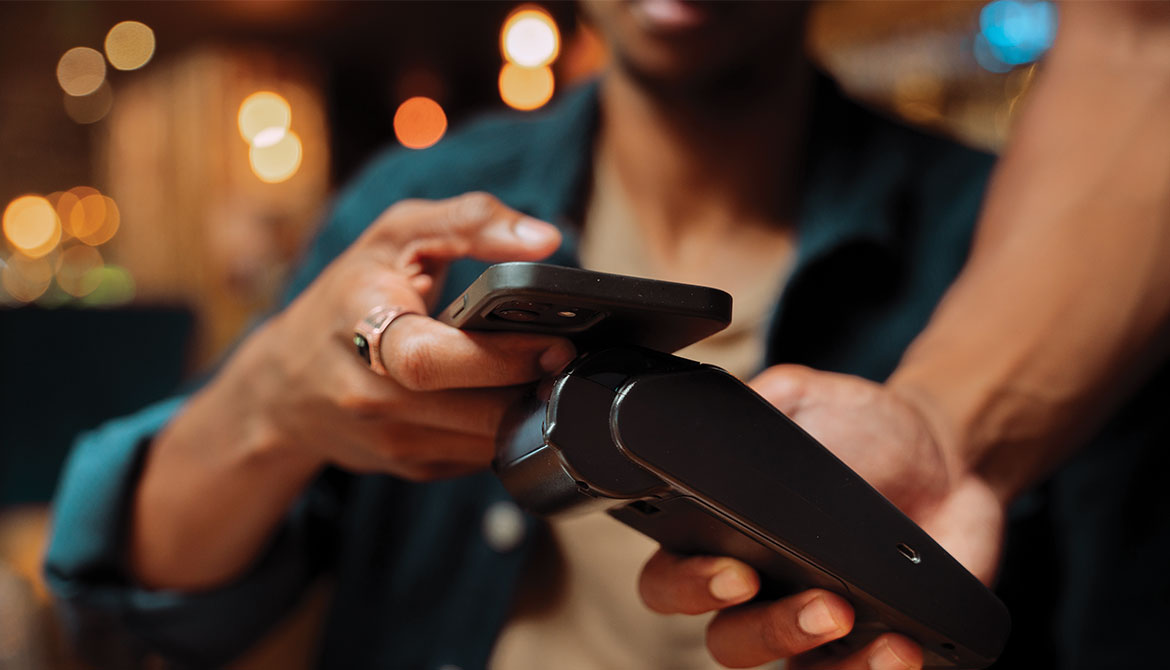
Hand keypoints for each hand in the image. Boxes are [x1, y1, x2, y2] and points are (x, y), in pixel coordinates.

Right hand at [214, 192, 575, 478]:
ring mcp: (391, 441)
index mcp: (363, 327)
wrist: (286, 384)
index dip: (502, 355)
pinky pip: (478, 456)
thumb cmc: (348, 296)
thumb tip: (546, 239)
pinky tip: (502, 394)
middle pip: (471, 411)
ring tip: (540, 372)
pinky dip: (502, 427)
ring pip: (484, 441)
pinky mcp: (411, 468)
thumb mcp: (396, 237)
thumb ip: (469, 220)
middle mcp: (370, 396)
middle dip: (529, 386)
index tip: (556, 340)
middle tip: (565, 358)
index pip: (432, 358)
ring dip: (524, 409)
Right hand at [638, 364, 1005, 668]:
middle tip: (813, 599)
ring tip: (848, 615)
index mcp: (720, 537)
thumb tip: (718, 419)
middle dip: (763, 630)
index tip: (736, 571)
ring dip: (814, 652)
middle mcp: (759, 592)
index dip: (689, 588)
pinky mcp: (871, 645)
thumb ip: (751, 409)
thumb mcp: (799, 398)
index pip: (671, 580)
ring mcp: (814, 626)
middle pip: (728, 641)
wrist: (943, 452)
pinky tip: (899, 643)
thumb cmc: (860, 427)